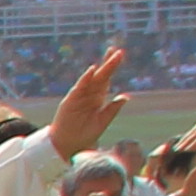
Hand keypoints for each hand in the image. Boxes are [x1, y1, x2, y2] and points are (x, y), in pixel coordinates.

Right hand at [46, 44, 130, 160]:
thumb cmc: (86, 133)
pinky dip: (85, 79)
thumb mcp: (103, 120)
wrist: (69, 144)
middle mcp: (89, 93)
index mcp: (98, 96)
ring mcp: (80, 96)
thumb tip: (126, 97)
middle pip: (101, 75)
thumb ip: (113, 108)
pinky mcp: (71, 101)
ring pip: (91, 79)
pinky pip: (79, 88)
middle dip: (109, 63)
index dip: (112, 66)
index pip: (106, 78)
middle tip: (117, 51)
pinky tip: (92, 71)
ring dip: (100, 68)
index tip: (119, 54)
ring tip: (109, 57)